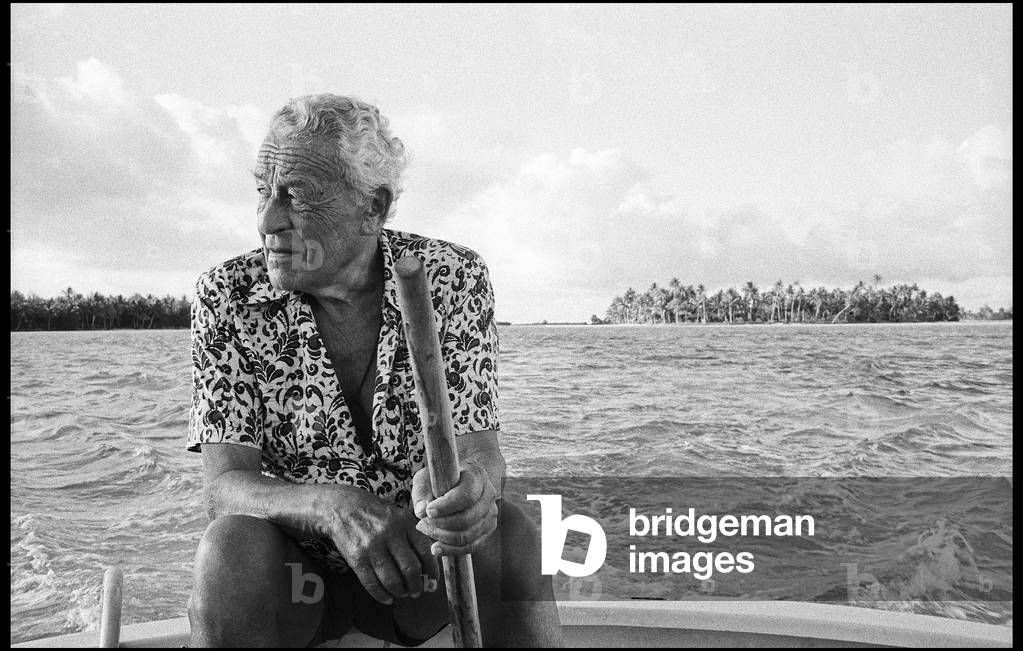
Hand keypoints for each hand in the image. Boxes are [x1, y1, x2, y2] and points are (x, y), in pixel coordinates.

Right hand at [320, 487, 438, 604]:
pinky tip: (387, 598)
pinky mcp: (356, 558)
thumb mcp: (398, 517)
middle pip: (410, 569)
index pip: (425, 552)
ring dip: (400, 592)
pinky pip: (372, 584)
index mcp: (405, 522)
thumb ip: (413, 538)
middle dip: (416, 586)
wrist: (341, 506)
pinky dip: (382, 596)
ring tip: (401, 593)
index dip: (432, 571)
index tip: (433, 583)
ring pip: (392, 580)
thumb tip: (427, 569)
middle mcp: (390, 534)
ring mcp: (372, 547)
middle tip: (416, 592)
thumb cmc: (375, 514)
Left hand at [412, 463, 498, 555]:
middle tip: (421, 523)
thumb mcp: (427, 478)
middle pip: (467, 519)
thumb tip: (421, 511)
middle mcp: (489, 494)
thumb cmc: (440, 480)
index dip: (446, 507)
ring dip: (442, 537)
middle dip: (440, 525)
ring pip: (468, 536)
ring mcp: (491, 514)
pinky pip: (471, 546)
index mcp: (476, 476)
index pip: (465, 496)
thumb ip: (422, 492)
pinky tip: (435, 547)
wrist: (455, 484)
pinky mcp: (488, 530)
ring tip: (425, 530)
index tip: (428, 511)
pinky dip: (451, 550)